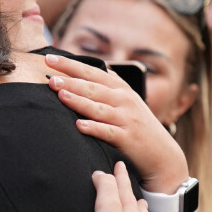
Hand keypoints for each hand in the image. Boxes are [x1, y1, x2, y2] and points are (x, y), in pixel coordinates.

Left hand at [46, 54, 188, 193]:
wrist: (162, 153)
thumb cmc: (136, 126)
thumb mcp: (125, 101)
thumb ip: (108, 87)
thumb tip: (89, 69)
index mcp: (120, 88)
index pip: (92, 72)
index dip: (71, 64)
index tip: (49, 58)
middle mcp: (123, 100)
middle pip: (92, 88)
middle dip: (70, 81)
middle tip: (50, 77)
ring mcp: (126, 118)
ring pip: (98, 107)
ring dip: (78, 101)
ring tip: (60, 95)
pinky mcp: (126, 138)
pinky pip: (107, 132)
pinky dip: (94, 128)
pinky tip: (79, 125)